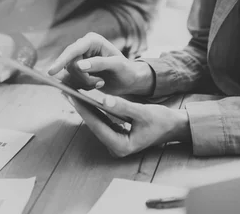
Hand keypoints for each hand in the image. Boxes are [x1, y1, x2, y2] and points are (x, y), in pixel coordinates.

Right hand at [48, 32, 153, 95]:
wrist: (128, 81)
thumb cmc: (126, 70)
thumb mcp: (117, 66)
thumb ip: (99, 63)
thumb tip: (79, 65)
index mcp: (92, 40)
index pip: (73, 50)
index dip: (61, 61)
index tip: (51, 72)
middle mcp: (83, 47)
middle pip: (69, 64)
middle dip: (83, 77)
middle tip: (99, 82)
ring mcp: (79, 59)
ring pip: (69, 74)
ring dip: (84, 83)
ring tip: (100, 82)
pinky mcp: (77, 70)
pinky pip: (71, 81)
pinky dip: (82, 86)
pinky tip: (95, 84)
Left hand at [68, 95, 189, 156]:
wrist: (173, 127)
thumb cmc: (161, 120)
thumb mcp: (142, 112)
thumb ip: (123, 107)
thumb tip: (104, 100)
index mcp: (121, 146)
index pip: (97, 125)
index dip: (83, 110)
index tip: (72, 96)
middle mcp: (116, 148)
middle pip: (93, 125)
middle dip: (81, 108)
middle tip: (66, 91)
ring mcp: (115, 143)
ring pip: (96, 123)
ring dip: (85, 108)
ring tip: (72, 92)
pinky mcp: (116, 137)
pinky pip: (102, 122)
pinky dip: (94, 110)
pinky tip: (86, 98)